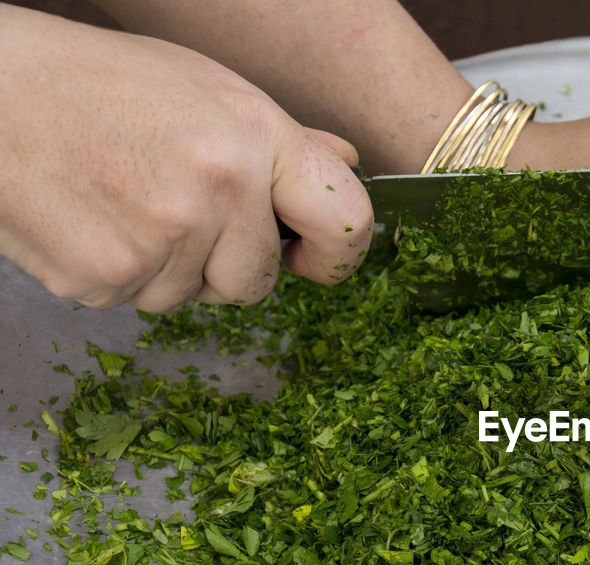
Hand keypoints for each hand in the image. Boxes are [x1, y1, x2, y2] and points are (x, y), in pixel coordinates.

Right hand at [0, 5, 372, 312]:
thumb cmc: (95, 80)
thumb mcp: (204, 86)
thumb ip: (281, 137)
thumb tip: (344, 162)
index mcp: (254, 136)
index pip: (345, 221)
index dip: (337, 254)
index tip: (314, 260)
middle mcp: (218, 188)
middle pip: (256, 282)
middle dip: (224, 264)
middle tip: (175, 211)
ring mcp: (162, 235)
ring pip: (189, 297)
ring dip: (162, 268)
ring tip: (120, 201)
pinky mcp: (107, 273)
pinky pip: (132, 301)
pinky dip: (111, 274)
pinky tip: (87, 218)